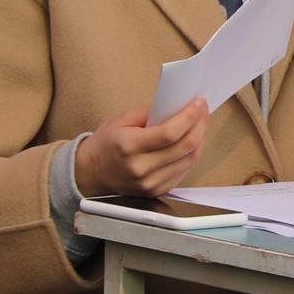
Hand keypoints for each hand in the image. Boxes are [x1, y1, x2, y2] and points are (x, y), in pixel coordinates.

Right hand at [75, 102, 212, 198]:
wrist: (91, 173)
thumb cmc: (107, 144)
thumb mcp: (122, 120)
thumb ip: (151, 112)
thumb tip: (179, 106)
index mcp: (128, 147)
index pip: (169, 133)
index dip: (190, 117)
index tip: (199, 103)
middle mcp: (140, 168)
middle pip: (185, 146)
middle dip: (200, 124)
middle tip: (202, 110)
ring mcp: (150, 183)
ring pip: (190, 159)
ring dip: (200, 138)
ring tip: (199, 123)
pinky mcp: (157, 190)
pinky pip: (184, 170)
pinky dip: (192, 153)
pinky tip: (191, 141)